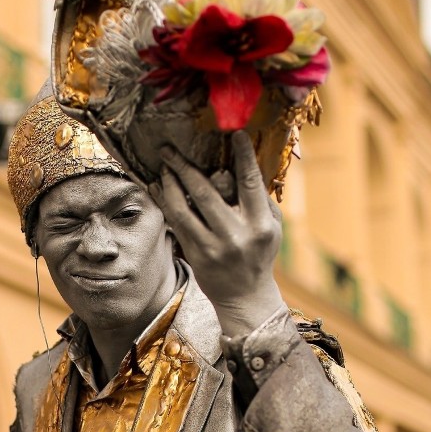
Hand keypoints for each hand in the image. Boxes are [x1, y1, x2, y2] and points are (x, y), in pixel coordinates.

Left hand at [149, 131, 284, 335]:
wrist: (245, 296)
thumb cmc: (260, 255)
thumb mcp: (272, 228)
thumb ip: (260, 200)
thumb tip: (245, 166)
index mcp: (260, 225)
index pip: (250, 184)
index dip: (243, 157)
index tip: (236, 134)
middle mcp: (235, 235)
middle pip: (205, 193)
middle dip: (184, 168)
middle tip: (168, 149)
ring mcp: (212, 247)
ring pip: (183, 208)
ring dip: (169, 185)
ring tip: (162, 168)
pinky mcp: (195, 255)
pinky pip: (176, 223)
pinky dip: (165, 203)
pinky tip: (158, 189)